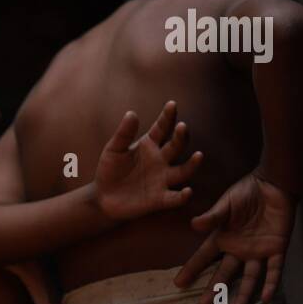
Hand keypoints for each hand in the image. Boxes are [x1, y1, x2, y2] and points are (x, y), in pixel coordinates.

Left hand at [94, 101, 202, 221]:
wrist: (103, 197)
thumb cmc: (110, 170)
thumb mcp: (113, 150)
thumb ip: (123, 134)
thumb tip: (131, 113)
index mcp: (149, 145)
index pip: (162, 128)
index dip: (168, 116)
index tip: (171, 104)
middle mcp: (161, 160)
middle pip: (176, 146)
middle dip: (181, 136)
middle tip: (182, 127)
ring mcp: (163, 179)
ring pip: (183, 170)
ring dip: (192, 164)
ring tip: (198, 155)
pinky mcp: (160, 199)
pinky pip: (175, 197)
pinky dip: (182, 196)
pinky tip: (188, 192)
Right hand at [174, 171, 296, 303]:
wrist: (273, 184)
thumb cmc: (246, 192)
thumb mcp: (226, 204)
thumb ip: (212, 217)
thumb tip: (193, 225)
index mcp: (223, 238)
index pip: (203, 257)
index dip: (191, 270)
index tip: (178, 284)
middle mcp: (239, 250)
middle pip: (224, 274)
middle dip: (213, 291)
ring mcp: (258, 252)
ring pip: (249, 278)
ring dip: (243, 295)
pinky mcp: (277, 249)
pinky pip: (274, 270)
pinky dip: (270, 283)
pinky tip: (265, 298)